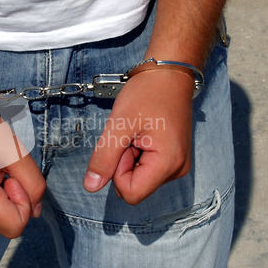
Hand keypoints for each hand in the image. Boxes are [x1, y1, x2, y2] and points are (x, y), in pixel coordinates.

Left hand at [83, 69, 194, 203]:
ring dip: (130, 157)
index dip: (117, 172)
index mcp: (168, 164)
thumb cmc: (147, 93)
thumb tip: (91, 186)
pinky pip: (146, 167)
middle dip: (124, 163)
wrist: (169, 73)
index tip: (123, 144)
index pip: (131, 193)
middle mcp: (177, 170)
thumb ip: (104, 158)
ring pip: (139, 177)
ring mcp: (177, 164)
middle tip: (130, 135)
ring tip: (137, 131)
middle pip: (135, 186)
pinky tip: (143, 133)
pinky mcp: (173, 158)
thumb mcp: (118, 125)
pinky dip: (138, 153)